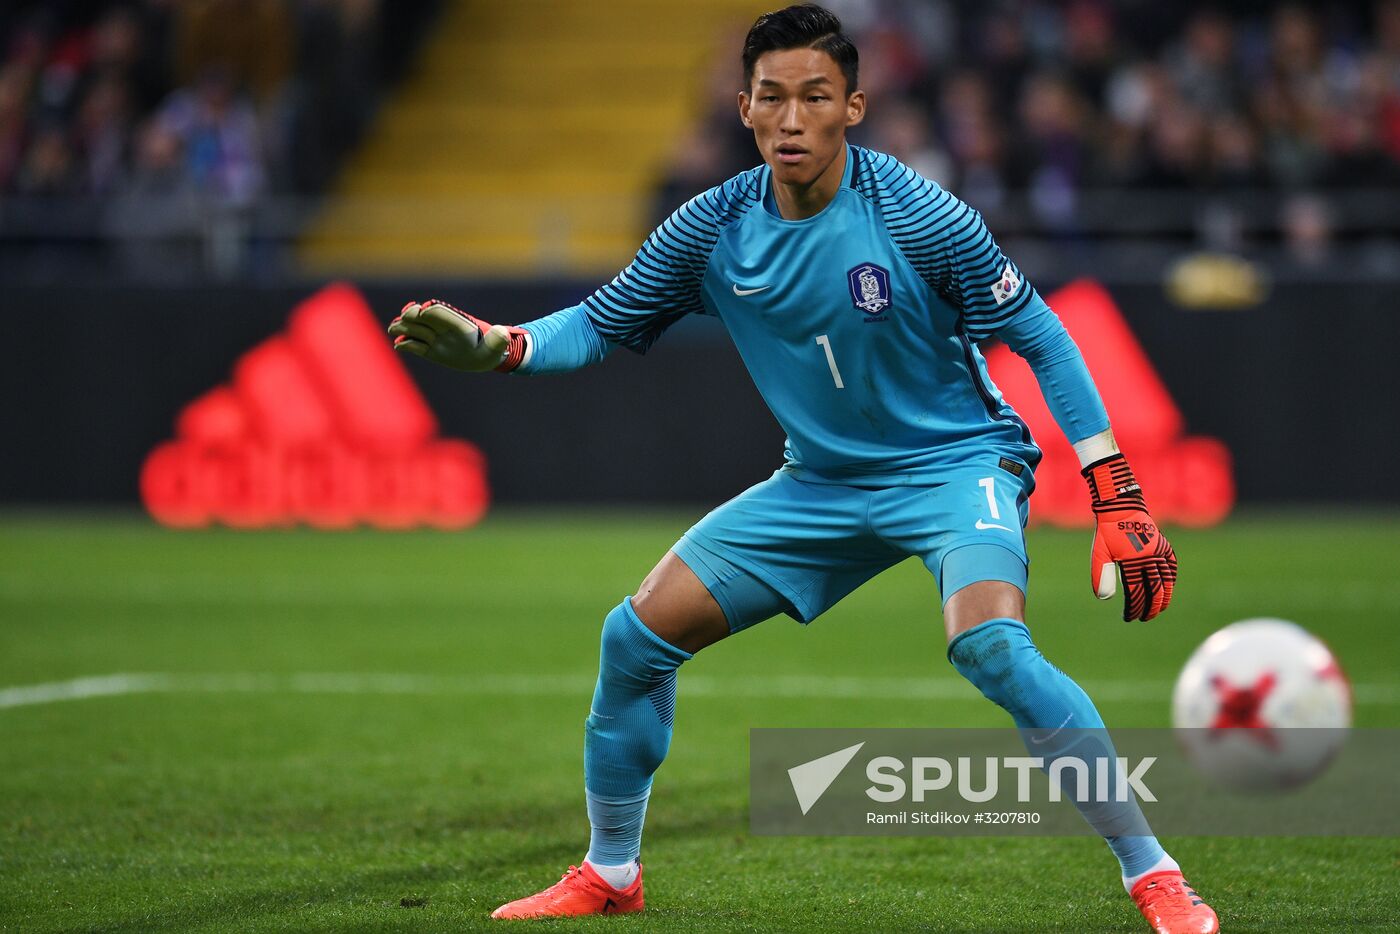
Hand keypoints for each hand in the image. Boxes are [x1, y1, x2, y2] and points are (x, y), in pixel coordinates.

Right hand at [388, 300, 527, 371]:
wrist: (484, 358)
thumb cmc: (491, 350)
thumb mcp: (497, 346)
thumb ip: (498, 339)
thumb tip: (503, 332)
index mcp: (458, 323)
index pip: (442, 313)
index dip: (432, 311)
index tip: (422, 310)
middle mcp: (443, 328)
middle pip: (423, 318)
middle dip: (413, 316)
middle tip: (405, 317)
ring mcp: (434, 338)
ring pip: (415, 329)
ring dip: (404, 327)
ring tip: (395, 330)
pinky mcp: (429, 350)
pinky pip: (414, 345)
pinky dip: (407, 344)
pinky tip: (400, 346)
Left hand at [1082, 453, 1177, 620]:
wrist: (1121, 507)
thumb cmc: (1107, 531)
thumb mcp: (1099, 553)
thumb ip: (1101, 575)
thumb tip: (1104, 598)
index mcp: (1132, 560)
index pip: (1135, 592)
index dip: (1133, 607)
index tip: (1129, 617)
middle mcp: (1149, 557)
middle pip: (1153, 590)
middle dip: (1149, 608)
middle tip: (1143, 618)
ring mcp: (1159, 552)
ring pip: (1166, 581)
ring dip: (1163, 598)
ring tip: (1158, 610)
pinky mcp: (1164, 546)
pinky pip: (1171, 567)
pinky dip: (1170, 580)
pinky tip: (1167, 590)